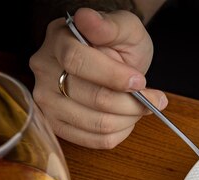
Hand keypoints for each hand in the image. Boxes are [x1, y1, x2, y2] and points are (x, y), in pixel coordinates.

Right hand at [29, 8, 166, 148]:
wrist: (111, 61)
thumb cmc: (118, 44)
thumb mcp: (123, 27)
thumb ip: (109, 25)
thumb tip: (87, 19)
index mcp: (58, 40)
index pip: (77, 61)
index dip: (114, 76)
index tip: (140, 81)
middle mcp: (44, 70)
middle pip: (93, 98)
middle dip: (132, 102)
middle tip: (153, 99)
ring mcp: (47, 100)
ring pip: (96, 123)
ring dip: (129, 119)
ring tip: (142, 108)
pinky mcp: (57, 124)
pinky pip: (94, 141)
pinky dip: (120, 133)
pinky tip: (128, 119)